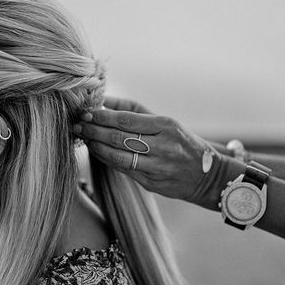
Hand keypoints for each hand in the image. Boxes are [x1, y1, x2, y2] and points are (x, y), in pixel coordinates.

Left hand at [75, 98, 225, 208]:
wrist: (208, 175)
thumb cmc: (182, 142)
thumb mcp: (165, 121)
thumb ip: (133, 109)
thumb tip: (104, 100)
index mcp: (167, 125)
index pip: (125, 120)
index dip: (102, 117)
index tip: (86, 112)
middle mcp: (163, 146)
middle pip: (118, 138)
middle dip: (93, 131)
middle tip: (77, 125)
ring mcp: (158, 167)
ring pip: (117, 156)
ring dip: (96, 146)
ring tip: (83, 138)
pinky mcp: (152, 184)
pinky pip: (123, 170)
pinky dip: (106, 159)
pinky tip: (96, 151)